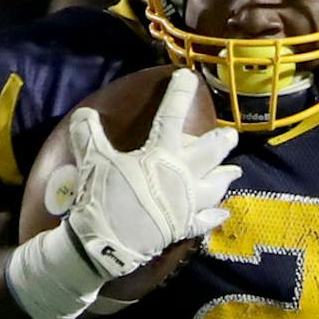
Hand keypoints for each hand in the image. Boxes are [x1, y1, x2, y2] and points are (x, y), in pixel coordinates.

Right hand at [49, 71, 238, 278]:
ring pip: (214, 187)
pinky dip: (215, 216)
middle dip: (220, 143)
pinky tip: (223, 212)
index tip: (189, 77)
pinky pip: (205, 221)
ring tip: (234, 171)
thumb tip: (84, 113)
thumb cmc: (103, 196)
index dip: (179, 94)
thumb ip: (89, 135)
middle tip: (231, 136)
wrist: (107, 242)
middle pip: (208, 154)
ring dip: (224, 177)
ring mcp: (187, 203)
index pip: (171, 116)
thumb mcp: (92, 160)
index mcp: (161, 154)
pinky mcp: (184, 227)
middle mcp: (182, 176)